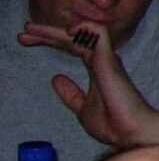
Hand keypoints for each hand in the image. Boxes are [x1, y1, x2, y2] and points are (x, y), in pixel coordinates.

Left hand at [23, 21, 158, 152]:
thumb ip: (71, 94)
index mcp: (96, 69)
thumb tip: (56, 79)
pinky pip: (97, 34)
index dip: (50, 42)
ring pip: (80, 33)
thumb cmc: (113, 124)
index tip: (27, 41)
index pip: (72, 47)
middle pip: (72, 39)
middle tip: (24, 31)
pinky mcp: (108, 60)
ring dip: (54, 30)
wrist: (131, 133)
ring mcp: (105, 59)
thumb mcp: (83, 109)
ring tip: (32, 29)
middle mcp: (101, 60)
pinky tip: (68, 30)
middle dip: (47, 34)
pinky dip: (84, 27)